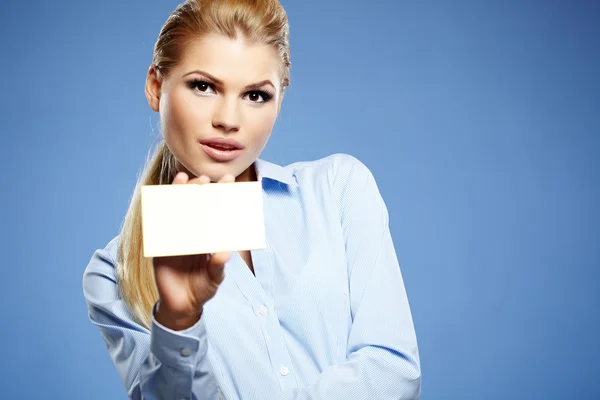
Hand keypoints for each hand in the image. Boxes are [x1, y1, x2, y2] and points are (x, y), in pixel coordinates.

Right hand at [153, 171, 234, 330]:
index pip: (217, 212)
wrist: (182, 306)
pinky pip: (159, 225)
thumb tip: (225, 253)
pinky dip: (160, 211)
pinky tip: (161, 198)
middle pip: (198, 206)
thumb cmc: (202, 289)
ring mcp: (177, 237)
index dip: (222, 196)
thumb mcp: (213, 278)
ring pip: (179, 211)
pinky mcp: (160, 245)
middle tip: (207, 178)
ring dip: (181, 194)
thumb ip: (217, 266)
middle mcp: (194, 234)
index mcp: (209, 238)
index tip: (229, 181)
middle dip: (202, 191)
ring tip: (186, 179)